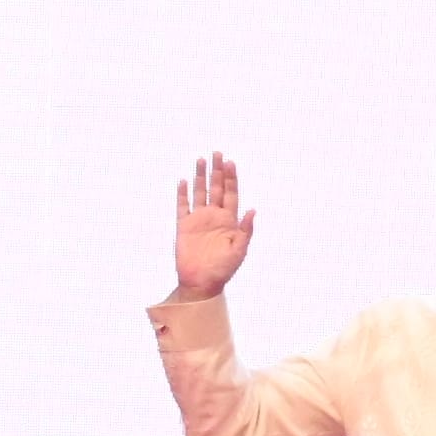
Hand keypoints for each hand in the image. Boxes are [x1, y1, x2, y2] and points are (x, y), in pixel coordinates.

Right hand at [166, 153, 255, 302]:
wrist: (202, 282)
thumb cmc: (224, 269)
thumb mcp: (239, 250)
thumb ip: (246, 230)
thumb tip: (253, 209)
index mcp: (230, 220)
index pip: (231, 194)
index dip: (231, 178)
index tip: (230, 162)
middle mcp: (214, 216)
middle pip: (216, 188)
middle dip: (217, 171)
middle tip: (217, 153)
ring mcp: (199, 220)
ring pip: (199, 193)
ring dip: (200, 177)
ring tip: (201, 160)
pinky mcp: (183, 226)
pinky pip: (182, 207)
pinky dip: (182, 194)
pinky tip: (183, 181)